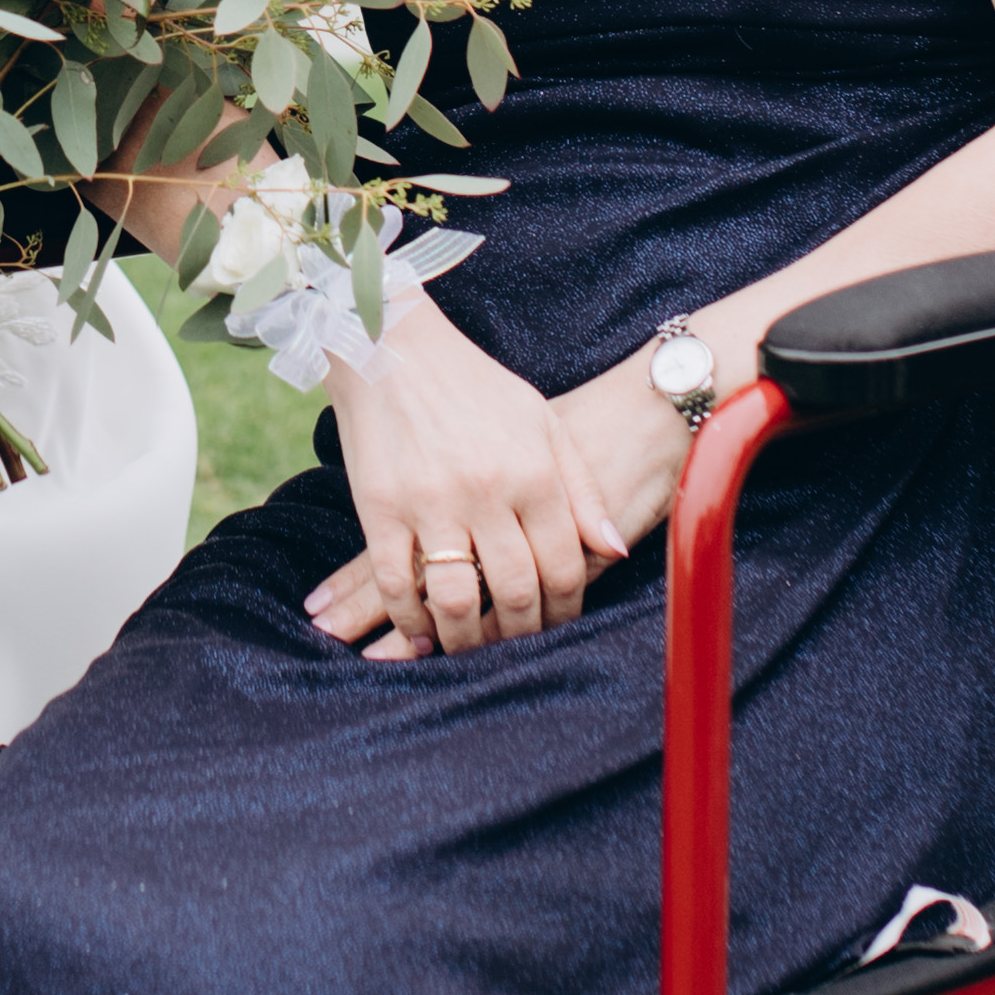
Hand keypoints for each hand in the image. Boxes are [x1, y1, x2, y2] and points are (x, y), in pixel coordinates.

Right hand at [304, 289, 633, 654]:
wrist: (392, 345)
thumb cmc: (475, 384)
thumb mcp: (543, 422)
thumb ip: (581, 489)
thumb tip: (613, 552)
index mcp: (533, 472)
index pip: (563, 565)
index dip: (566, 608)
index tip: (558, 623)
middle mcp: (487, 491)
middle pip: (515, 591)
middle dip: (521, 633)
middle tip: (517, 649)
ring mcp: (432, 502)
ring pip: (457, 598)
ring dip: (466, 638)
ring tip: (470, 649)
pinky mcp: (381, 507)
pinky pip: (397, 582)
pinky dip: (409, 618)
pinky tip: (420, 631)